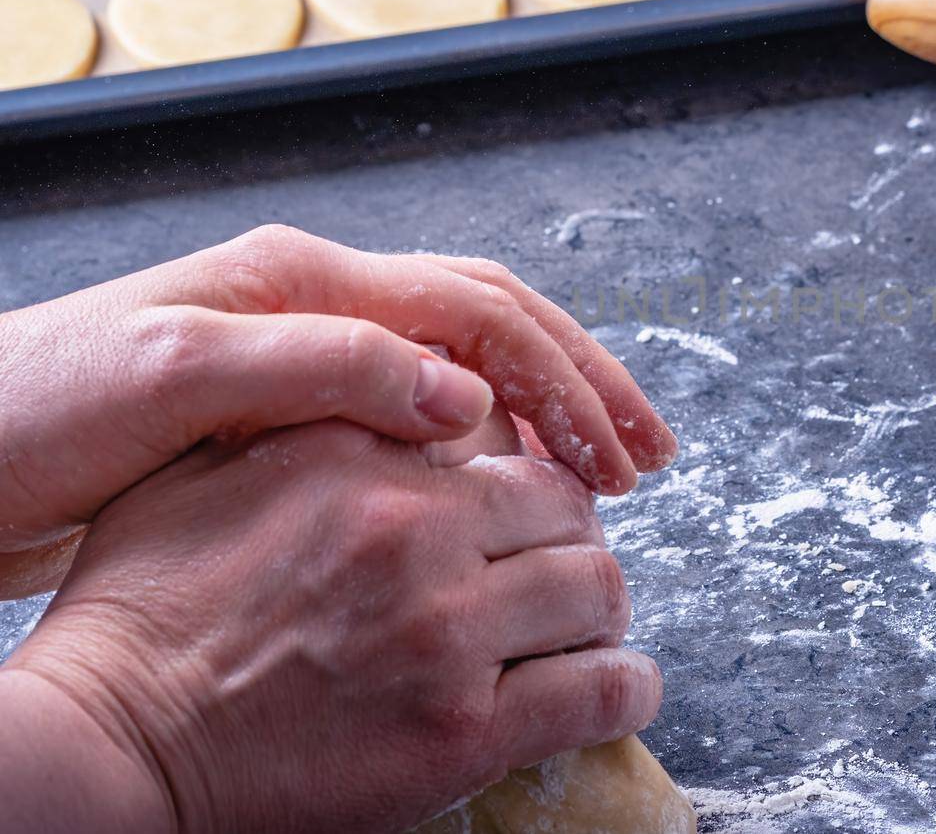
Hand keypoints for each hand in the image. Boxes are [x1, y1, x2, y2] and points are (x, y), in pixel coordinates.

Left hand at [0, 225, 675, 559]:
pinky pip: (420, 413)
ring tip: (610, 469)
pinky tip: (510, 485)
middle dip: (582, 382)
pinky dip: (485, 443)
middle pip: (491, 322)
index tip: (617, 457)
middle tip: (651, 455)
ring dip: (547, 410)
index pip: (474, 310)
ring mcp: (307, 353)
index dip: (562, 379)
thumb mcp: (174, 379)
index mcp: (303, 281)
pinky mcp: (291, 411)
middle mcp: (319, 305)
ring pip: (466, 364)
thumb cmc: (36, 411)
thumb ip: (325, 371)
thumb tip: (467, 399)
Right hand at [1, 419, 659, 833]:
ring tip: (586, 627)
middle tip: (560, 566)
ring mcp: (447, 633)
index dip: (525, 466)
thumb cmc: (140, 612)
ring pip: (598, 589)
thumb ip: (310, 417)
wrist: (106, 747)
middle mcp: (416, 532)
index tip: (526, 500)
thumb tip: (400, 390)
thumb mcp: (205, 470)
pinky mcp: (464, 733)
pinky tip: (620, 687)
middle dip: (572, 534)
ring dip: (601, 608)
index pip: (503, 433)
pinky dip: (626, 687)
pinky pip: (599, 692)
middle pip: (566, 507)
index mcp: (360, 457)